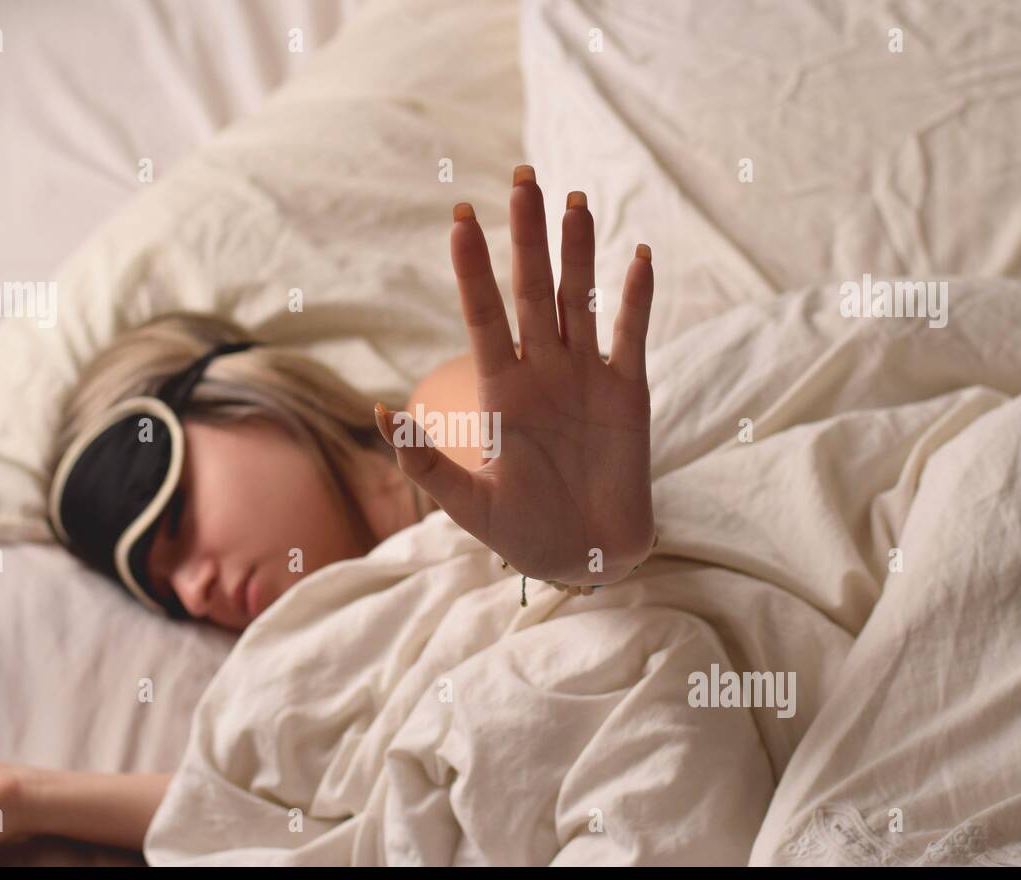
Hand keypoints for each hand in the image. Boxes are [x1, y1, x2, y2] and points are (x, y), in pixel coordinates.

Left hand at [377, 165, 654, 586]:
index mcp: (501, 391)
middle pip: (533, 291)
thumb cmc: (522, 532)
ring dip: (579, 252)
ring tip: (575, 201)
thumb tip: (380, 414)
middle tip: (522, 181)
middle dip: (527, 237)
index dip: (473, 269)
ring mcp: (586, 375)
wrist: (585, 557)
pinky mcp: (628, 391)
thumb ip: (426, 463)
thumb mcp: (468, 506)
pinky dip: (637, 297)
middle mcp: (542, 370)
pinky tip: (639, 256)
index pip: (484, 315)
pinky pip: (632, 334)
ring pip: (580, 299)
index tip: (459, 219)